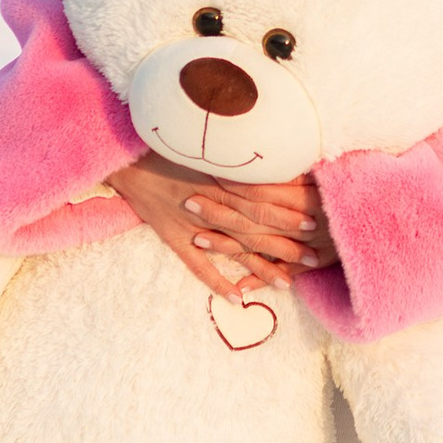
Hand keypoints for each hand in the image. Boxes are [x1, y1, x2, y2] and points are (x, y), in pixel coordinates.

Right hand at [104, 157, 337, 289]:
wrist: (125, 154)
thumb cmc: (168, 144)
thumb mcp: (205, 144)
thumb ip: (234, 155)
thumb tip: (273, 156)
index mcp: (220, 175)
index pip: (263, 196)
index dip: (290, 209)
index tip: (317, 219)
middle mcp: (210, 200)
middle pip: (255, 226)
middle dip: (286, 242)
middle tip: (314, 258)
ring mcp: (190, 222)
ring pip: (232, 249)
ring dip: (260, 267)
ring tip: (287, 285)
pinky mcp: (171, 237)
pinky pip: (196, 265)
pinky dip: (216, 281)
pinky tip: (236, 299)